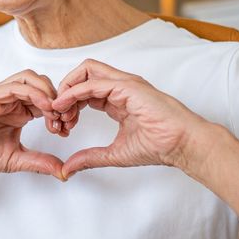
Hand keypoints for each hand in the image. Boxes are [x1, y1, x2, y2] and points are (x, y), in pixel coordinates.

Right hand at [0, 70, 66, 179]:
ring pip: (30, 79)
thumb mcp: (14, 160)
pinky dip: (33, 93)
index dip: (60, 112)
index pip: (46, 100)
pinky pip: (14, 86)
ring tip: (56, 112)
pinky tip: (43, 108)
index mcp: (16, 112)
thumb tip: (63, 171)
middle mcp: (8, 100)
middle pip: (42, 84)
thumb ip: (38, 162)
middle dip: (58, 100)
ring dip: (48, 92)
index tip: (65, 130)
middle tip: (64, 120)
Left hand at [52, 59, 210, 177]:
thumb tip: (68, 168)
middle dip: (63, 92)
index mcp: (118, 99)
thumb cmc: (160, 146)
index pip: (84, 90)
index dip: (68, 104)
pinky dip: (73, 92)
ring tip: (57, 110)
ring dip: (66, 88)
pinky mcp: (128, 86)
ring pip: (86, 70)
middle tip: (55, 116)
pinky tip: (63, 106)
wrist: (183, 145)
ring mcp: (124, 84)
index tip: (61, 125)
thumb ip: (90, 158)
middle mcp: (120, 87)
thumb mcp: (114, 153)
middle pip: (82, 74)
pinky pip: (93, 82)